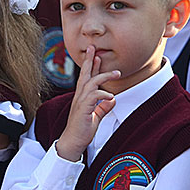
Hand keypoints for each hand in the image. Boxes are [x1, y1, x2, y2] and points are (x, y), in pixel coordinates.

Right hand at [55, 46, 120, 162]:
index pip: (87, 78)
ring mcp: (80, 102)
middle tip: (94, 48)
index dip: (92, 66)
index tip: (97, 56)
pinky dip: (103, 94)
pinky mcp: (83, 109)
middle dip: (90, 60)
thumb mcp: (96, 116)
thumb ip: (103, 107)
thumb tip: (112, 99)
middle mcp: (79, 97)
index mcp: (82, 97)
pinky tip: (110, 96)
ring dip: (104, 76)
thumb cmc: (82, 130)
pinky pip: (94, 96)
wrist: (72, 142)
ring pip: (91, 82)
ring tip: (117, 72)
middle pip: (85, 74)